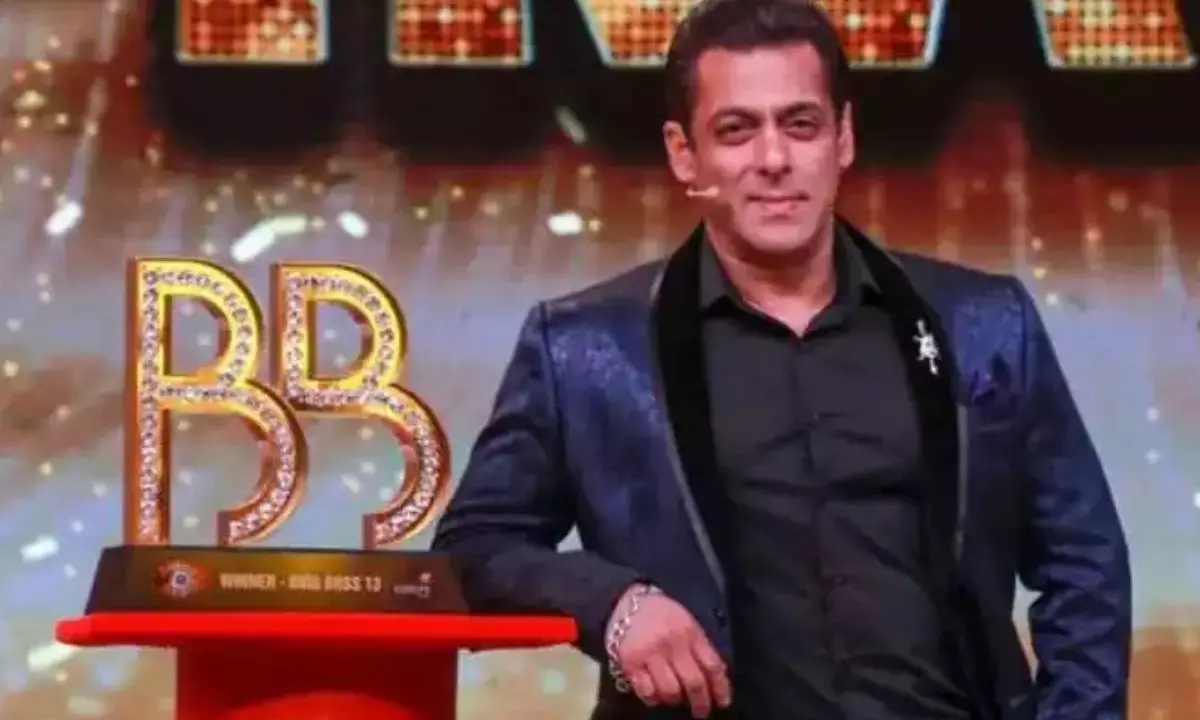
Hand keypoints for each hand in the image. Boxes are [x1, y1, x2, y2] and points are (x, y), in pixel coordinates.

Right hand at [607, 585, 731, 717]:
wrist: (627, 601)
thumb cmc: (662, 615)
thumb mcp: (687, 623)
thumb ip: (700, 647)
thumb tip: (717, 677)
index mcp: (691, 633)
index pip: (712, 665)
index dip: (721, 688)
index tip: (723, 702)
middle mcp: (672, 644)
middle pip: (694, 683)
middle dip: (701, 703)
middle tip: (701, 712)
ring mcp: (650, 654)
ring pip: (670, 691)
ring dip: (675, 699)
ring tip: (674, 696)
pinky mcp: (631, 663)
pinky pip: (647, 692)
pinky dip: (653, 698)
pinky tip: (654, 692)